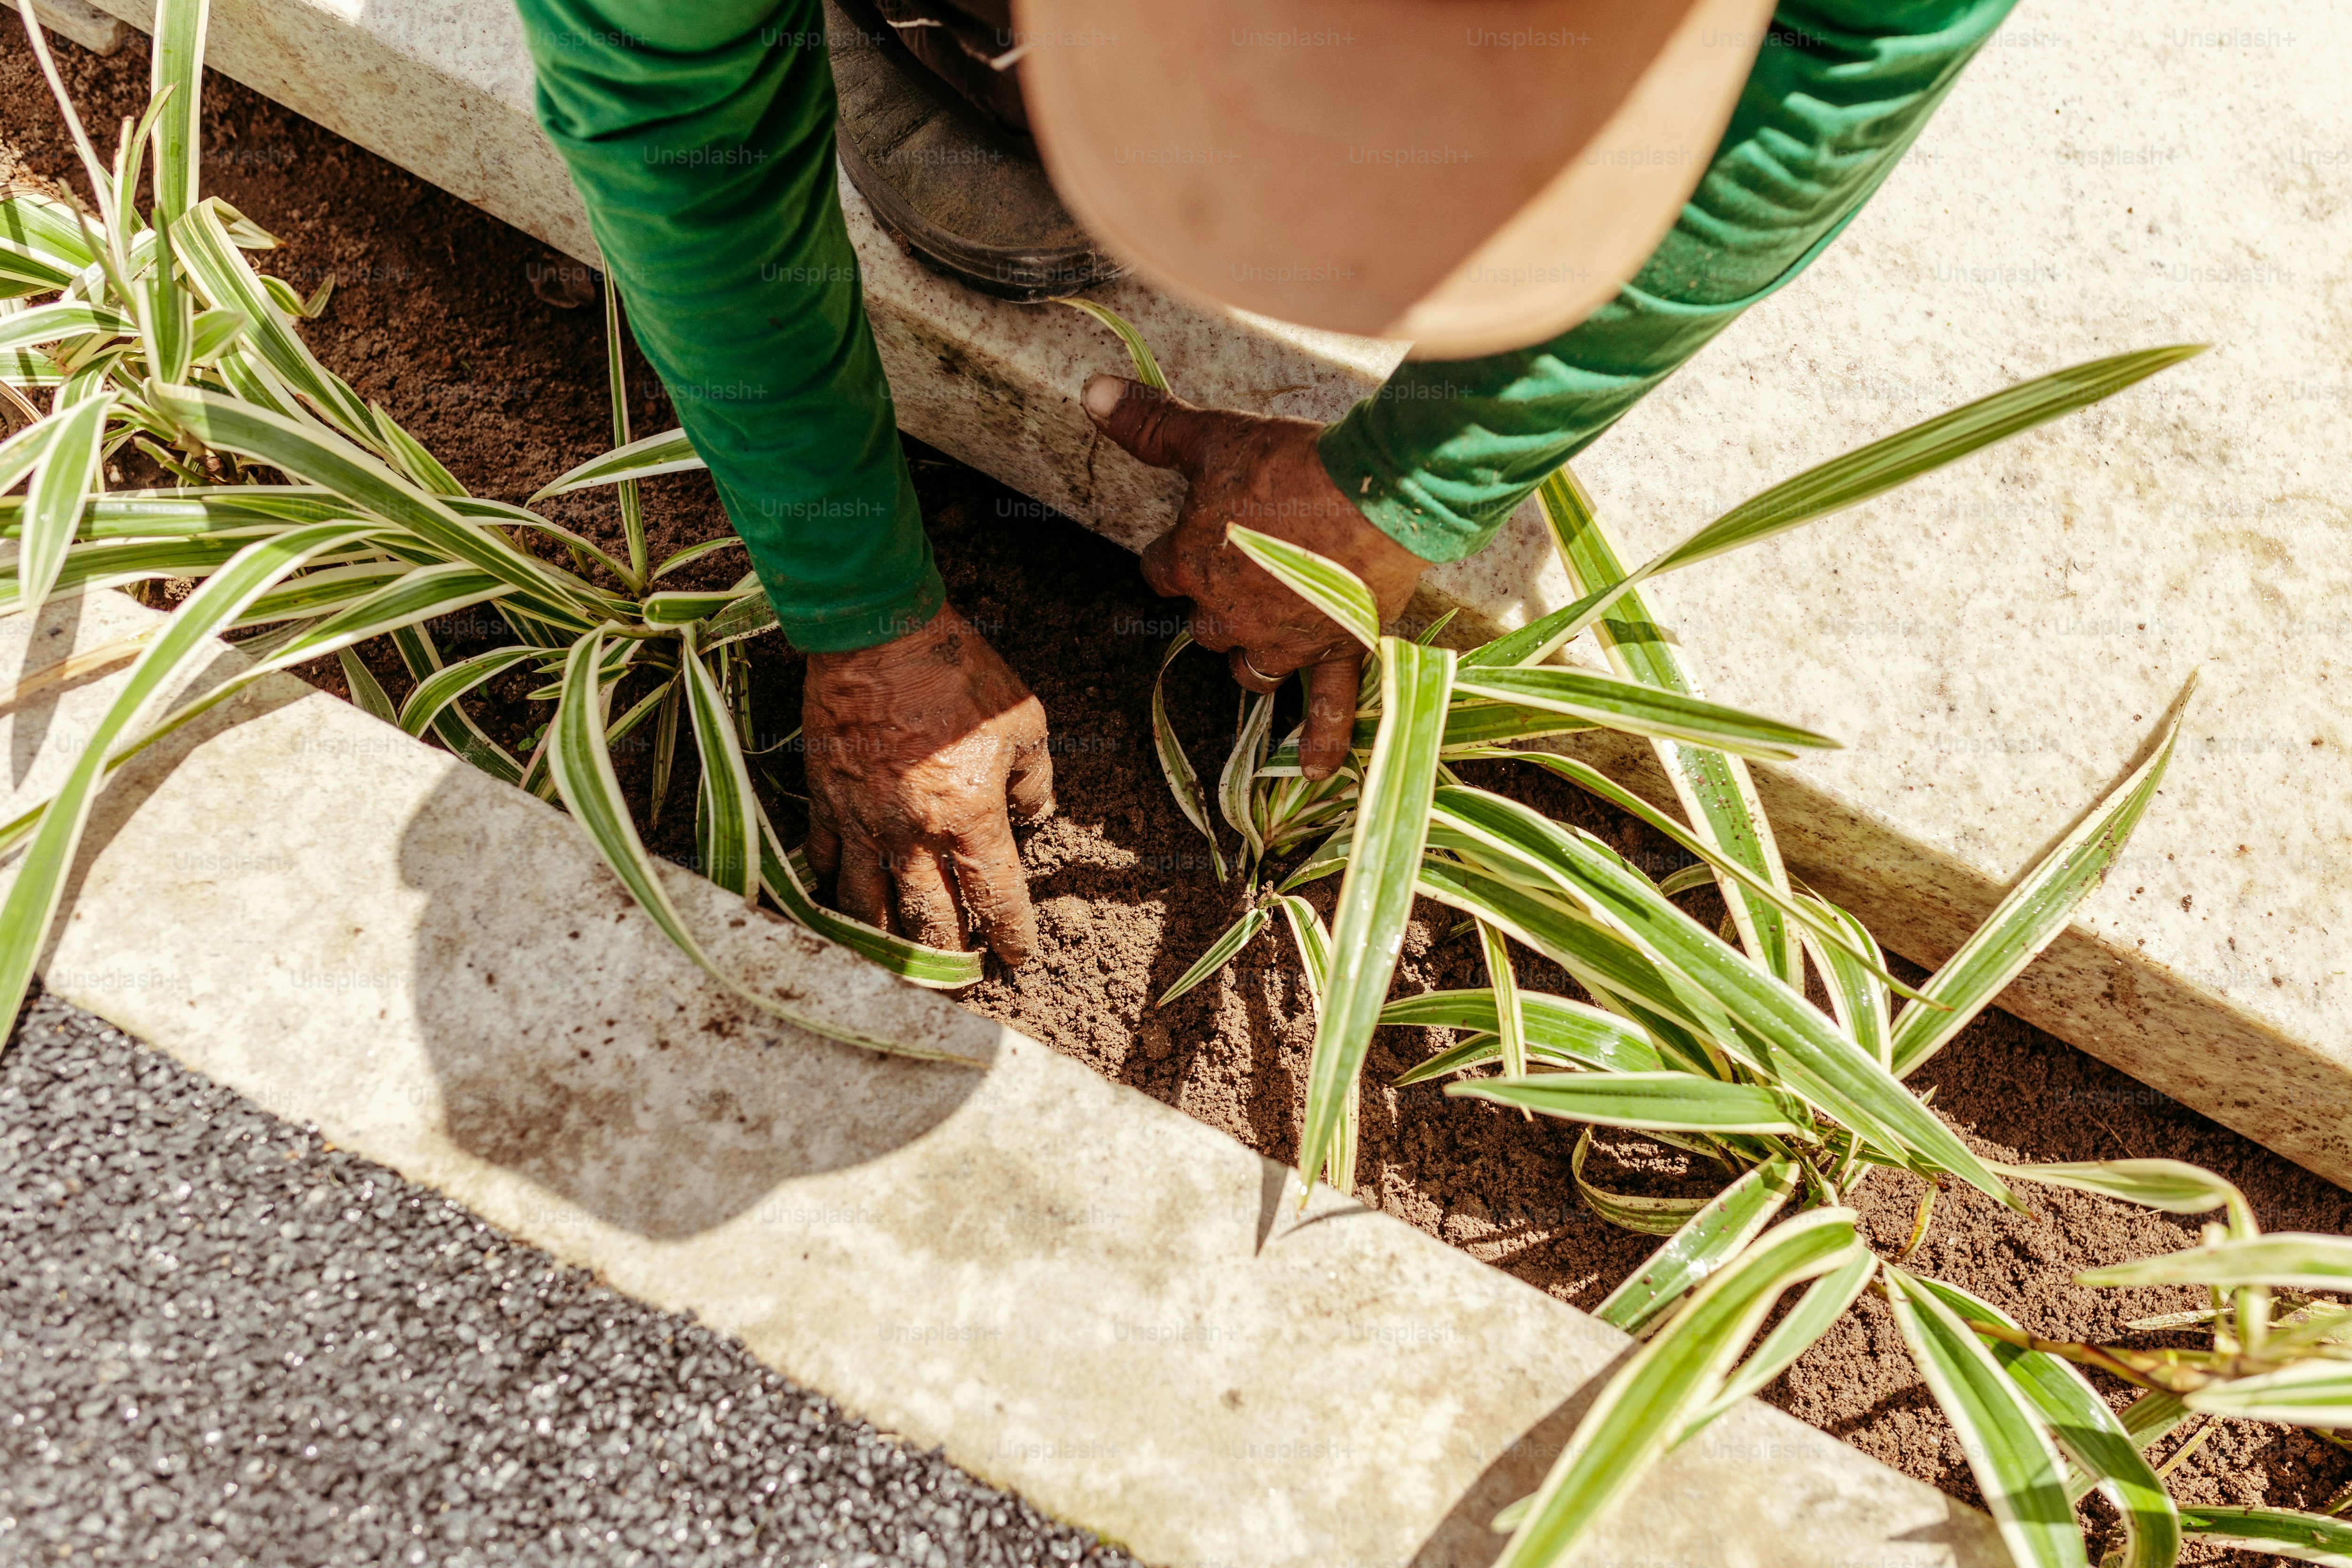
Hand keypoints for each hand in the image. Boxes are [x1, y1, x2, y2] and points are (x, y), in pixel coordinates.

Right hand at [802, 605, 1052, 966]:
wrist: (878, 633)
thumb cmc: (959, 674)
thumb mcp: (1025, 724)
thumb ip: (1035, 781)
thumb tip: (1035, 816)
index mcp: (970, 819)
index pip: (996, 900)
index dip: (1011, 937)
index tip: (1017, 959)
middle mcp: (914, 834)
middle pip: (930, 921)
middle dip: (949, 958)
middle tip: (961, 977)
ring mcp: (862, 822)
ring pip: (869, 907)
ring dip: (886, 943)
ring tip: (899, 966)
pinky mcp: (826, 799)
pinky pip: (823, 859)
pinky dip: (832, 885)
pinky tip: (841, 900)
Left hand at [1083, 375, 1428, 779]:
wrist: (1378, 490)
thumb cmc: (1294, 463)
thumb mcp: (1215, 437)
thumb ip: (1152, 425)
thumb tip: (1093, 393)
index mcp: (1192, 562)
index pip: (1160, 570)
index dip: (1175, 553)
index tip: (1195, 535)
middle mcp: (1228, 613)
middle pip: (1204, 624)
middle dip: (1216, 603)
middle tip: (1244, 571)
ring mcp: (1282, 639)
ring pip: (1249, 668)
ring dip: (1249, 658)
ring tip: (1261, 640)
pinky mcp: (1335, 649)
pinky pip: (1326, 707)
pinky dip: (1322, 739)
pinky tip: (1317, 769)